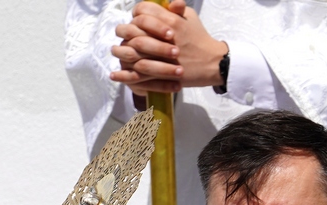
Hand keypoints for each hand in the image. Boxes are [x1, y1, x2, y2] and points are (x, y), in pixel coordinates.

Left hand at [112, 1, 227, 95]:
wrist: (212, 62)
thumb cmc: (199, 38)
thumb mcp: (190, 17)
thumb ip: (175, 8)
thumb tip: (165, 1)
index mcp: (170, 20)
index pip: (143, 11)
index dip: (136, 14)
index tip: (135, 19)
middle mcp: (163, 36)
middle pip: (132, 30)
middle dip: (123, 32)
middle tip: (120, 34)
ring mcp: (160, 56)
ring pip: (130, 52)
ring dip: (119, 52)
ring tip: (114, 51)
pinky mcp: (160, 73)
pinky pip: (136, 74)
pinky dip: (123, 75)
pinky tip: (114, 74)